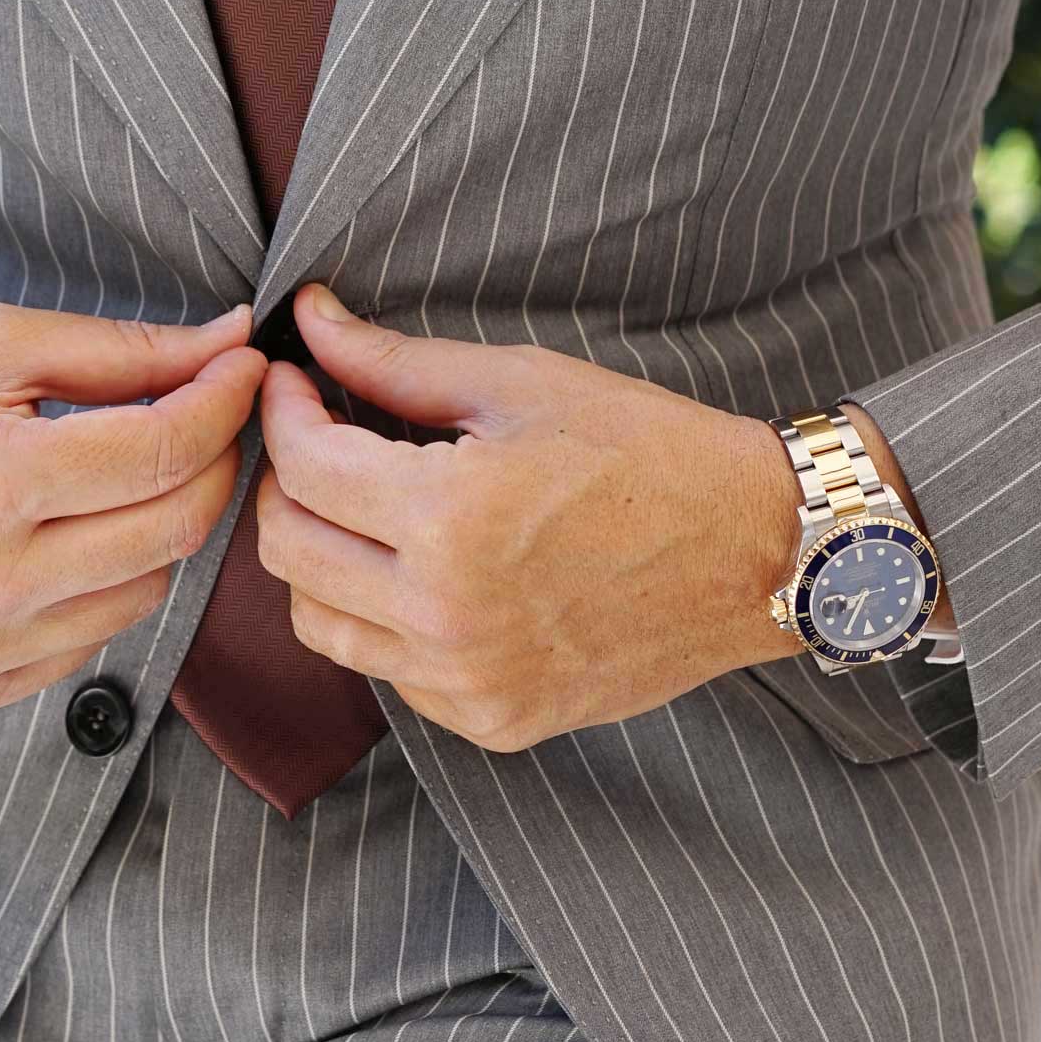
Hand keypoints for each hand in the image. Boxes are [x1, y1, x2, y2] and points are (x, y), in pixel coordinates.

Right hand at [0, 301, 267, 711]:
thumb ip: (121, 351)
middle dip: (213, 460)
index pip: (167, 448)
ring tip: (120, 471)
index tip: (245, 365)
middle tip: (206, 411)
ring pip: (151, 588)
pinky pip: (96, 637)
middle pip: (179, 527)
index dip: (226, 399)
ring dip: (159, 524)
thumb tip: (233, 339)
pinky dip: (104, 581)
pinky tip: (62, 535)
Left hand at [254, 283, 803, 752]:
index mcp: (450, 517)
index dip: (283, 412)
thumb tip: (309, 321)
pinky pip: (390, 673)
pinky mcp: (493, 721)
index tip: (296, 383)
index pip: (303, 468)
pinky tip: (427, 573)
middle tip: (317, 440)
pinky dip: (384, 620)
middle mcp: (445, 614)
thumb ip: (396, 363)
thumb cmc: (651, 452)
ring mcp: (467, 680)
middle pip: (290, 551)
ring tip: (364, 509)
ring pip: (320, 624)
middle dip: (285, 483)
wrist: (757, 553)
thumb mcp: (522, 386)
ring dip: (321, 558)